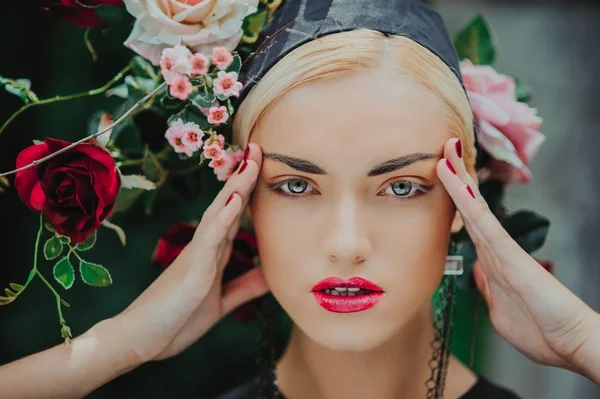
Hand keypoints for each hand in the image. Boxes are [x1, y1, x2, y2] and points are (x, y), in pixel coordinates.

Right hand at [116, 143, 268, 362]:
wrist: (140, 341)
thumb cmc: (175, 320)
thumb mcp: (221, 303)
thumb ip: (243, 287)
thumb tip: (270, 274)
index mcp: (213, 254)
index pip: (235, 217)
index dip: (249, 193)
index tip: (262, 169)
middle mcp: (206, 247)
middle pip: (229, 206)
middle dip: (245, 178)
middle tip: (258, 149)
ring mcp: (198, 253)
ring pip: (221, 212)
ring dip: (237, 186)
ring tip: (251, 160)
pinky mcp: (192, 267)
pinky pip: (211, 238)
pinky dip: (224, 216)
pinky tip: (236, 198)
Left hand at [437, 137, 597, 375]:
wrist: (570, 343)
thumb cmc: (539, 331)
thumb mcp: (499, 309)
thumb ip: (488, 288)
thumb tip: (479, 273)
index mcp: (491, 261)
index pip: (468, 222)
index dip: (455, 197)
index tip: (443, 174)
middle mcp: (495, 249)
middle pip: (470, 206)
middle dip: (456, 176)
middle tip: (445, 148)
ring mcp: (502, 249)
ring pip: (474, 208)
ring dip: (459, 179)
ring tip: (447, 150)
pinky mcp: (510, 256)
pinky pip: (484, 225)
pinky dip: (469, 204)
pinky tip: (457, 184)